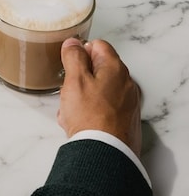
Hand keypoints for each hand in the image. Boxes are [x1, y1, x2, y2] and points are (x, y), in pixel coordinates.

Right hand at [58, 38, 141, 155]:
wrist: (104, 152)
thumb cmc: (89, 115)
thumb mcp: (75, 80)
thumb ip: (74, 57)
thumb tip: (73, 43)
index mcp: (115, 68)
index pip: (98, 45)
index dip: (80, 52)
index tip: (68, 64)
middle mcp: (126, 83)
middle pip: (97, 69)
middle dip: (78, 78)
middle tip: (68, 91)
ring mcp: (127, 102)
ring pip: (97, 89)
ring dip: (81, 96)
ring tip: (70, 111)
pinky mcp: (124, 119)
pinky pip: (102, 107)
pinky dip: (89, 111)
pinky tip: (79, 122)